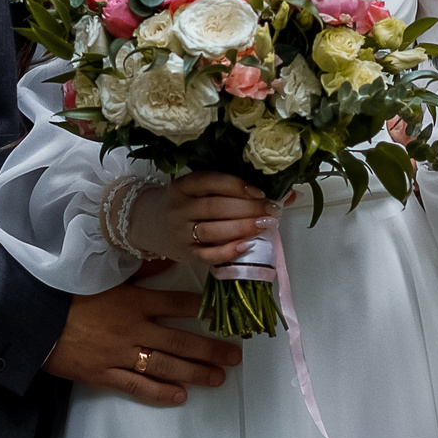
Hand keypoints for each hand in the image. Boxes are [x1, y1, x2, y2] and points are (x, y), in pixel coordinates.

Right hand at [44, 272, 243, 405]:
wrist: (33, 317)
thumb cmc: (66, 292)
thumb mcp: (103, 273)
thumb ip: (138, 268)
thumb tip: (166, 256)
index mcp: (134, 300)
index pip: (177, 303)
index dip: (202, 309)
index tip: (223, 313)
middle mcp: (134, 329)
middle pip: (180, 340)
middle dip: (210, 349)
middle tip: (234, 355)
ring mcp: (121, 354)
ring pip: (166, 366)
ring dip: (195, 372)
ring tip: (218, 377)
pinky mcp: (105, 374)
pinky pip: (139, 386)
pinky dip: (160, 392)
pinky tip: (180, 395)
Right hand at [129, 172, 282, 265]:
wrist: (150, 223)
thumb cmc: (185, 202)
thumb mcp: (198, 188)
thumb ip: (231, 187)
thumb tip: (287, 192)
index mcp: (182, 186)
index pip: (209, 181)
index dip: (235, 185)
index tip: (259, 191)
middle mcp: (179, 208)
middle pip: (215, 207)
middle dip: (246, 208)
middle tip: (271, 209)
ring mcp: (181, 233)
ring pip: (213, 231)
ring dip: (242, 228)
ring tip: (265, 224)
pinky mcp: (185, 254)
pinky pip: (208, 255)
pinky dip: (228, 251)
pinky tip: (247, 245)